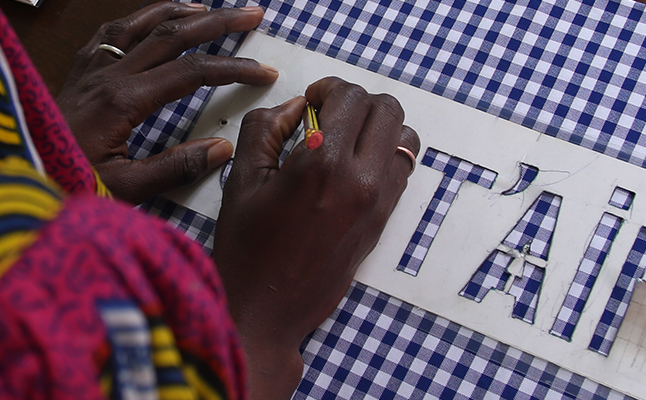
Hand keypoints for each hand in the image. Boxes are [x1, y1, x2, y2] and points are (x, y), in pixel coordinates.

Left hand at [56, 2, 278, 203]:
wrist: (18, 176)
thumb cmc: (66, 184)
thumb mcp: (124, 189)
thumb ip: (174, 168)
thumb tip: (223, 149)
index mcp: (123, 101)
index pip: (191, 72)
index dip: (232, 68)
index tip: (263, 72)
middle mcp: (108, 74)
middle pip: (172, 33)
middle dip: (218, 21)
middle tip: (253, 14)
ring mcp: (90, 67)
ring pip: (141, 23)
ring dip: (180, 10)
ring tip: (211, 8)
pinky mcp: (78, 71)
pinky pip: (111, 30)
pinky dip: (139, 18)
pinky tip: (152, 18)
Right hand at [212, 77, 420, 398]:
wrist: (267, 309)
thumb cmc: (247, 249)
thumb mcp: (241, 180)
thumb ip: (264, 128)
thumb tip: (295, 108)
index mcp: (322, 164)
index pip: (351, 97)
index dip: (330, 88)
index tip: (312, 99)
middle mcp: (360, 180)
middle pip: (387, 110)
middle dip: (358, 103)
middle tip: (328, 115)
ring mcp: (378, 203)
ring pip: (404, 137)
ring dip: (378, 127)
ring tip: (345, 140)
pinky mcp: (383, 222)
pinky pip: (402, 170)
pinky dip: (385, 155)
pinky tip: (353, 166)